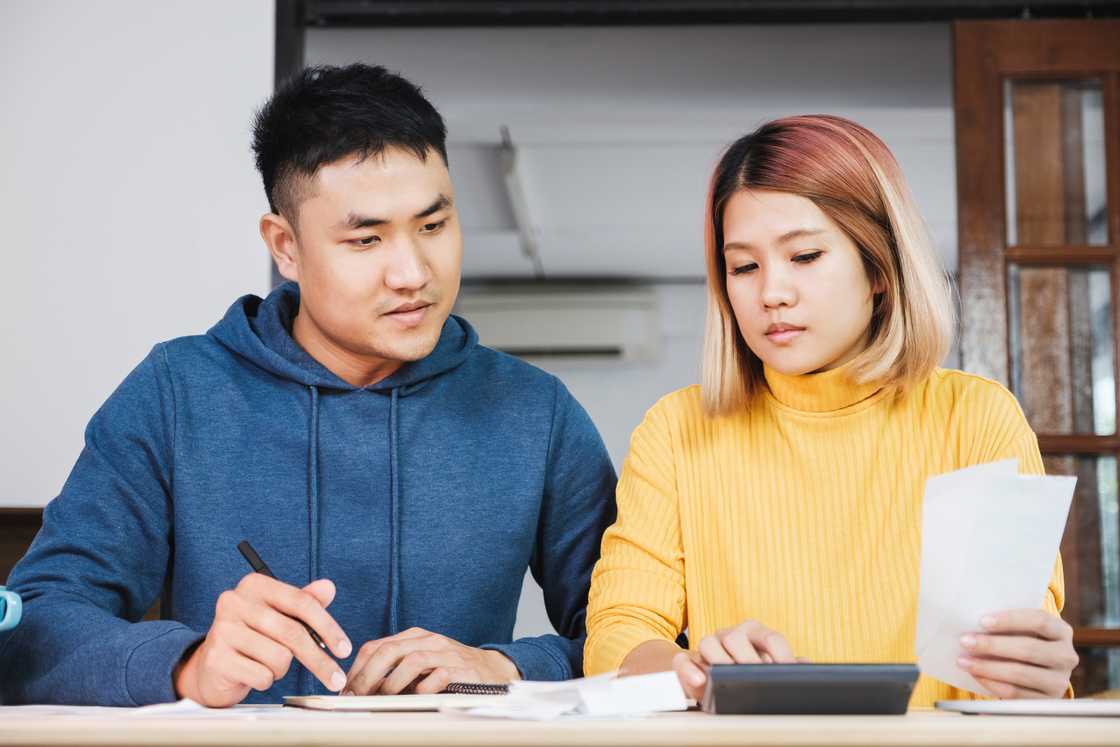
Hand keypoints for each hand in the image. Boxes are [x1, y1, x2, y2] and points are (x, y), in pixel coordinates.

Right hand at [173, 573, 351, 706]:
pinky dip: (265, 680)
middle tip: (336, 679)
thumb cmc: (254, 636)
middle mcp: (234, 601)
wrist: (213, 666)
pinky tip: (253, 673)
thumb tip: (328, 587)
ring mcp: (222, 629)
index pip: (302, 602)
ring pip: (279, 657)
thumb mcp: (281, 615)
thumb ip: (306, 601)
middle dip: (319, 660)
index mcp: (254, 584)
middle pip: (293, 633)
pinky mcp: (216, 657)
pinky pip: (261, 676)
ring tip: (268, 663)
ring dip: (281, 668)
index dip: (328, 627)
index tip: (345, 649)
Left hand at [344, 627, 519, 694]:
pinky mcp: (461, 669)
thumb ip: (395, 668)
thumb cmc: (450, 669)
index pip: (377, 645)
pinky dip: (422, 688)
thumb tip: (361, 688)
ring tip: (381, 699)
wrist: (492, 670)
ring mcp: (446, 653)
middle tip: (357, 695)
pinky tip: (415, 698)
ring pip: (411, 661)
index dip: (358, 667)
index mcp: (414, 637)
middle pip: (390, 651)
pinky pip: (437, 677)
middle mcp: (429, 640)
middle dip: (368, 675)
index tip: (346, 688)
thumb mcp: (421, 662)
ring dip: (391, 682)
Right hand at [672, 620, 797, 700]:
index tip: (788, 673)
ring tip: (730, 680)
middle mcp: (730, 634)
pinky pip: (682, 660)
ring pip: (708, 643)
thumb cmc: (747, 671)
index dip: (781, 655)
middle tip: (758, 680)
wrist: (713, 676)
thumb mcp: (768, 666)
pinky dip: (689, 669)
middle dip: (749, 660)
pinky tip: (701, 681)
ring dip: (720, 663)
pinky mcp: (687, 660)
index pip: (770, 637)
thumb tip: (806, 666)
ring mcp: (707, 645)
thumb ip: (785, 665)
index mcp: (754, 632)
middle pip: (737, 638)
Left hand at [957, 609, 1077, 698]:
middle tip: (965, 641)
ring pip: (1021, 673)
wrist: (1038, 672)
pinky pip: (1016, 693)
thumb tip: (971, 621)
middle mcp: (1066, 656)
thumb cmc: (1022, 641)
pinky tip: (976, 675)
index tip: (982, 621)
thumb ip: (1006, 625)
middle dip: (992, 645)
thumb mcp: (1022, 630)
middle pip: (1028, 649)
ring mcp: (1060, 681)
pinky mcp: (1047, 701)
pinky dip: (992, 683)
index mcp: (1062, 631)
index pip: (1039, 620)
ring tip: (964, 661)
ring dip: (987, 667)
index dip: (1010, 620)